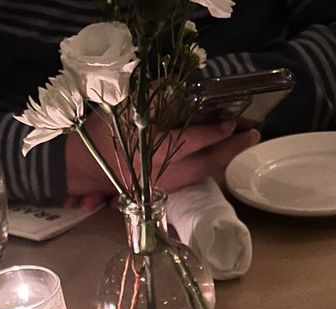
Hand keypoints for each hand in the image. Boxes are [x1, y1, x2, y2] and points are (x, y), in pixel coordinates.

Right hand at [65, 115, 259, 198]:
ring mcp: (163, 186)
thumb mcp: (126, 107)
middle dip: (231, 148)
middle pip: (205, 162)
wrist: (84, 167)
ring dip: (224, 157)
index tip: (230, 121)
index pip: (190, 141)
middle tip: (252, 134)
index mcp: (151, 150)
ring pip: (202, 172)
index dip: (213, 132)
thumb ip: (155, 97)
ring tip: (242, 141)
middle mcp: (161, 172)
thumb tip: (184, 89)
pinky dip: (208, 164)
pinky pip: (192, 177)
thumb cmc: (103, 133)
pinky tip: (219, 153)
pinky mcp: (162, 192)